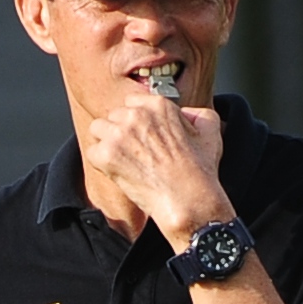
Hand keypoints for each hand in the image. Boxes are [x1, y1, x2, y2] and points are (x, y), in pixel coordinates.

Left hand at [79, 81, 231, 246]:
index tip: (143, 137)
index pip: (132, 102)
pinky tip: (119, 173)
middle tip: (135, 153)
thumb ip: (197, 114)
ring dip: (107, 143)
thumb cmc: (200, 171)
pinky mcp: (107, 155)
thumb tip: (186, 113)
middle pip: (114, 115)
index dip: (136, 121)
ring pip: (98, 129)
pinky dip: (102, 164)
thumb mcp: (210, 132)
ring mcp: (119, 134)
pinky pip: (92, 152)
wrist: (188, 201)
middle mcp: (137, 114)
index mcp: (158, 105)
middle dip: (121, 132)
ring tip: (124, 161)